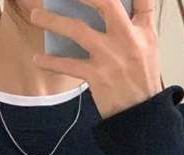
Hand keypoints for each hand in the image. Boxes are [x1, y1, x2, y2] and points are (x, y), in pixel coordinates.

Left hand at [30, 0, 162, 119]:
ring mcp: (111, 57)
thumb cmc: (140, 78)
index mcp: (143, 30)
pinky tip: (37, 59)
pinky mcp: (97, 76)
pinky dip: (50, 62)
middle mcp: (128, 39)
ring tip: (35, 16)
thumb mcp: (147, 47)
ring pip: (78, 30)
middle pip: (106, 2)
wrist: (140, 114)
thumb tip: (108, 7)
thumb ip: (133, 24)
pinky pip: (68, 65)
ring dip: (53, 21)